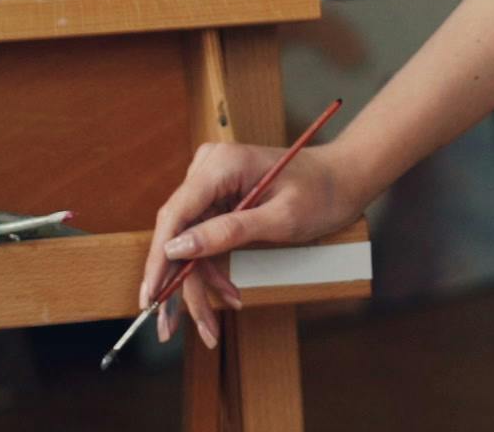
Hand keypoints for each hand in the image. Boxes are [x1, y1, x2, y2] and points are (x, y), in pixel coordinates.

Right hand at [137, 140, 366, 348]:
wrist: (344, 179)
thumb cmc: (320, 193)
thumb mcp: (279, 219)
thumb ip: (228, 231)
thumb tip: (177, 249)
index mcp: (220, 164)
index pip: (175, 215)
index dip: (157, 260)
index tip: (149, 297)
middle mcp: (208, 170)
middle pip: (178, 234)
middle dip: (176, 284)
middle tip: (168, 329)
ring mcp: (212, 184)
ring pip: (189, 244)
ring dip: (199, 284)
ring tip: (209, 326)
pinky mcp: (218, 199)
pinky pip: (204, 239)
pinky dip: (213, 270)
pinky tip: (228, 294)